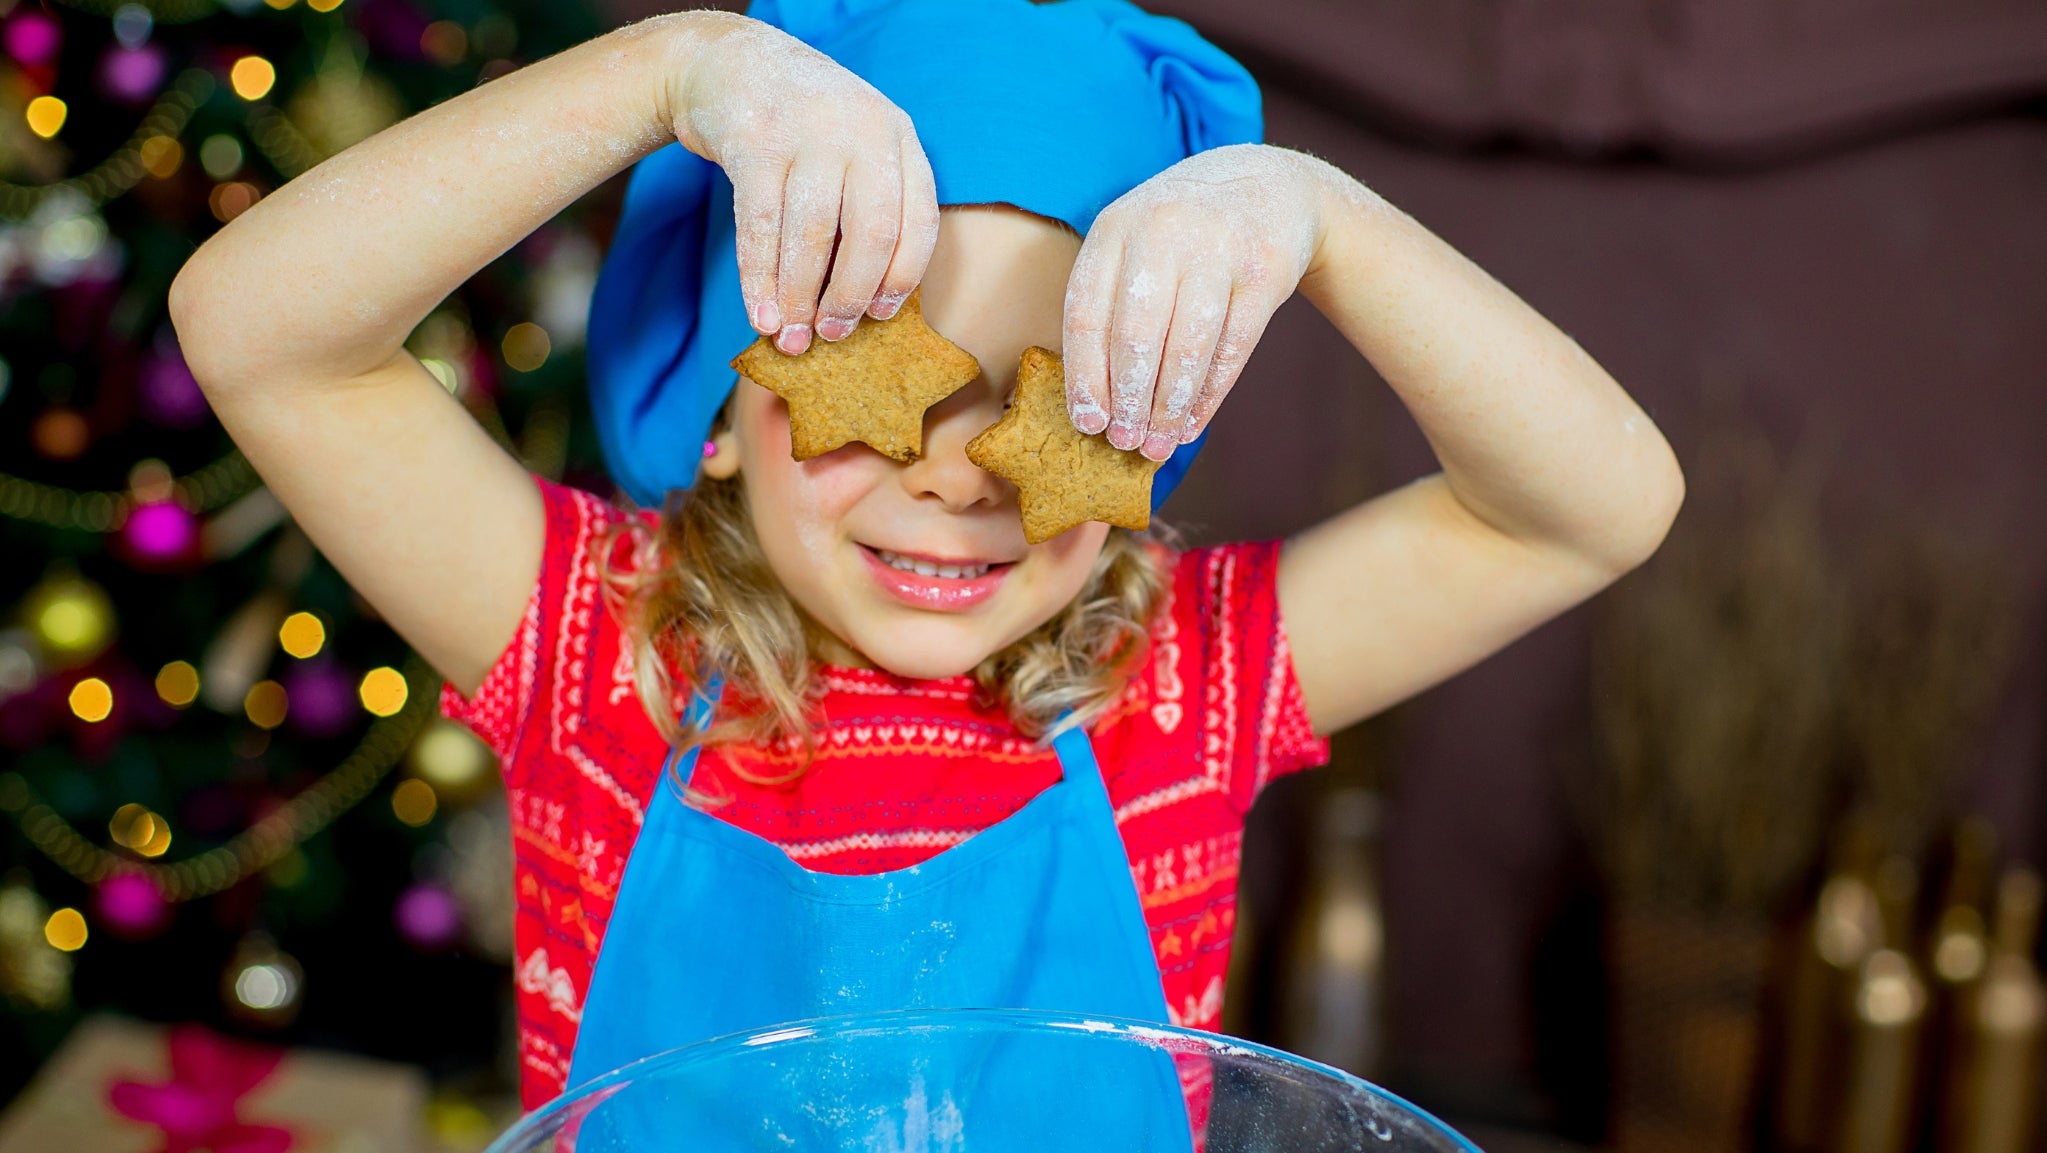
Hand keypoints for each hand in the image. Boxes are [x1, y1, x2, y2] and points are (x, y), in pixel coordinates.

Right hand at [667, 17, 939, 354]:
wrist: (729, 61)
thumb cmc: (801, 128)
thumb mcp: (853, 144)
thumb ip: (870, 203)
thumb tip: (865, 304)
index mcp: (898, 135)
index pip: (919, 221)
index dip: (901, 278)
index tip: (878, 316)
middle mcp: (862, 129)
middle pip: (871, 234)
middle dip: (850, 296)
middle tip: (831, 335)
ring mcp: (808, 132)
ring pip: (812, 236)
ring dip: (798, 298)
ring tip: (789, 336)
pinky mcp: (755, 140)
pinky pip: (760, 227)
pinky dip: (758, 279)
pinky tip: (759, 313)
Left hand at [1061, 145, 1330, 459]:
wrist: (1268, 187)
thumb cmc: (1182, 236)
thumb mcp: (1135, 245)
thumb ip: (1111, 305)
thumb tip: (1095, 404)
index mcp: (1115, 227)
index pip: (1088, 313)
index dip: (1085, 375)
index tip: (1088, 423)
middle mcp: (1162, 231)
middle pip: (1137, 334)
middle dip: (1129, 399)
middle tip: (1124, 442)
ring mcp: (1218, 247)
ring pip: (1188, 345)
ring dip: (1170, 405)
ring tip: (1158, 445)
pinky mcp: (1264, 270)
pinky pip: (1233, 346)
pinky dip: (1210, 393)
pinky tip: (1192, 424)